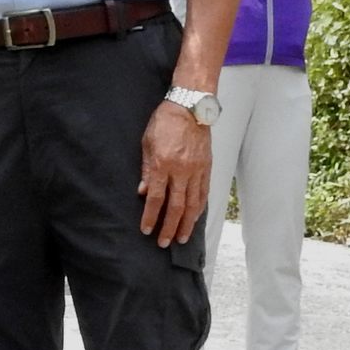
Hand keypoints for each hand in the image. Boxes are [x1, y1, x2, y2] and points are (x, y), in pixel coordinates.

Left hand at [138, 103, 209, 244]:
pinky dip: (199, 209)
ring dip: (187, 224)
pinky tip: (195, 219)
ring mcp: (196, 170)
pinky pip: (203, 193)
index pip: (156, 199)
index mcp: (163, 165)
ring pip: (193, 204)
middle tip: (164, 243)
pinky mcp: (207, 167)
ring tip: (181, 238)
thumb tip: (143, 192)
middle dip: (169, 227)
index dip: (151, 217)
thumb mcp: (147, 143)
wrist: (190, 107)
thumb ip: (146, 169)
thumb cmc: (165, 122)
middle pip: (176, 207)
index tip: (147, 230)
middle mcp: (181, 171)